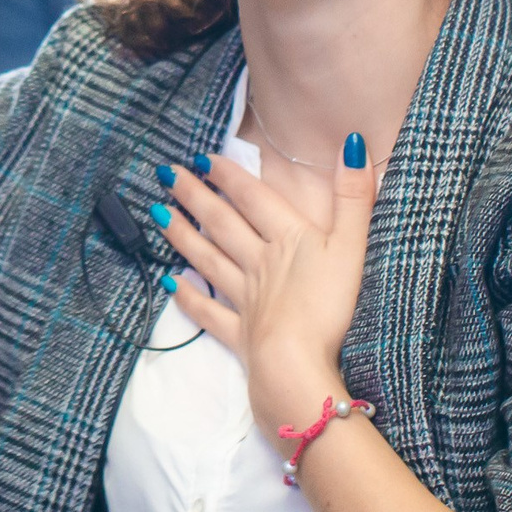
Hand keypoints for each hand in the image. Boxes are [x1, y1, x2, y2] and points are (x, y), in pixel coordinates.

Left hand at [153, 133, 376, 442]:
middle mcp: (259, 263)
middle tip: (166, 174)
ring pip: (208, 260)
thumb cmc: (330, 307)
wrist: (298, 366)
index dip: (229, 176)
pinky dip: (188, 298)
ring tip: (157, 213)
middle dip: (195, 196)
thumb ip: (353, 198)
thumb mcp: (353, 247)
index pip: (253, 200)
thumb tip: (352, 144)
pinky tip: (169, 284)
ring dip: (182, 235)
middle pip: (222, 224)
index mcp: (288, 240)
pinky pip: (207, 313)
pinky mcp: (239, 334)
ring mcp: (245, 299)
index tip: (201, 157)